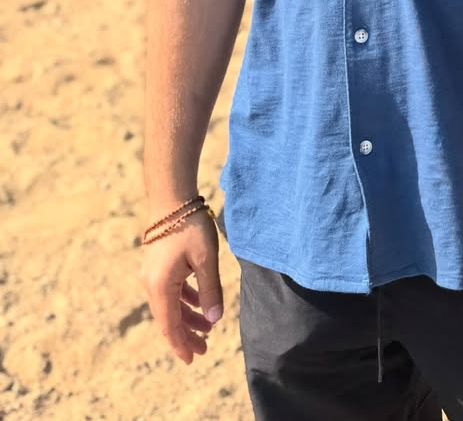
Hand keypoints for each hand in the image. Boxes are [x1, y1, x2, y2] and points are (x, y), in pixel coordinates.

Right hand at [141, 212, 222, 363]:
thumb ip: (210, 291)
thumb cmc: (190, 226)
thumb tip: (214, 320)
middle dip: (186, 335)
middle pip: (169, 318)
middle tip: (204, 349)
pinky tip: (199, 302)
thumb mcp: (206, 259)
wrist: (171, 198)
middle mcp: (152, 284)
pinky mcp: (158, 265)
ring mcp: (153, 275)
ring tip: (207, 328)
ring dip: (187, 317)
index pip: (170, 326)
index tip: (193, 359)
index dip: (182, 344)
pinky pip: (170, 291)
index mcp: (161, 287)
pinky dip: (184, 300)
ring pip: (170, 305)